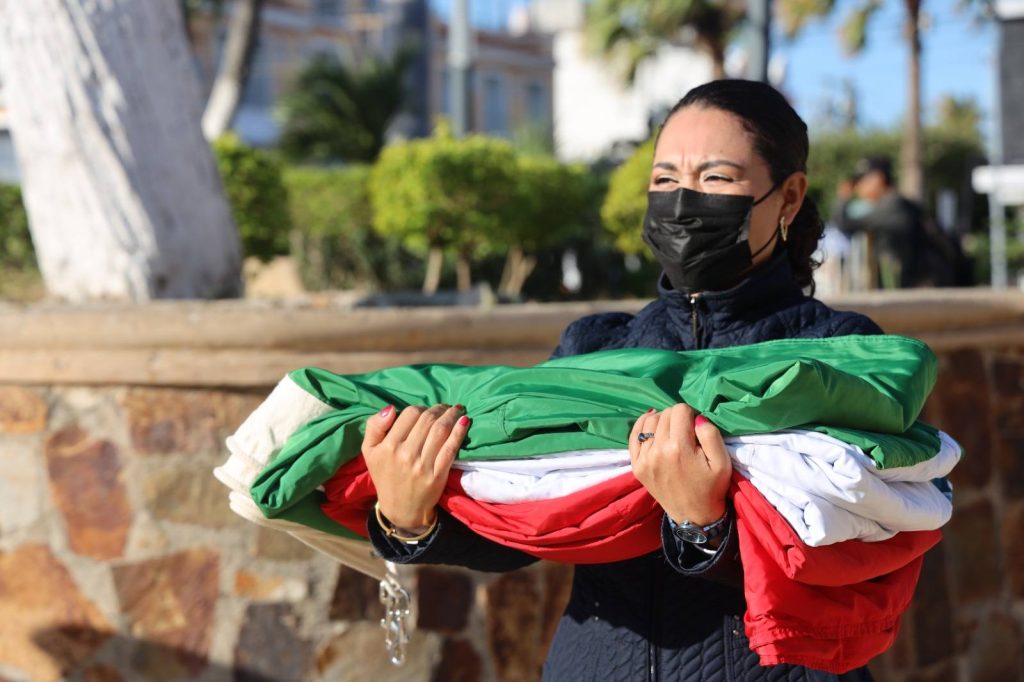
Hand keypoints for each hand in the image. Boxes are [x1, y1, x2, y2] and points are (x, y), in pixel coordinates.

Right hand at [362, 403, 469, 529]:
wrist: (400, 509)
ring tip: (458, 409)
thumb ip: (374, 427)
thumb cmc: (385, 476)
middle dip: (439, 408)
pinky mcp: (438, 474)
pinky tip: (465, 422)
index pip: (410, 414)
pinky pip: (451, 448)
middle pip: (427, 419)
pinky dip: (460, 432)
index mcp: (388, 446)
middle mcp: (405, 454)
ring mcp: (423, 465)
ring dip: (452, 415)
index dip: (420, 408)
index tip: (427, 410)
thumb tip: (391, 408)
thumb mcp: (369, 451)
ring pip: (440, 430)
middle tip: (446, 407)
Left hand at [629, 404, 731, 525]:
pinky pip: (633, 436)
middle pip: (664, 415)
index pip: (680, 410)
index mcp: (679, 448)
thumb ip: (710, 434)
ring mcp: (643, 459)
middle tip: (686, 430)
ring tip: (671, 430)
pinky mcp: (636, 466)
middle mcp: (657, 451)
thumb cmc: (711, 488)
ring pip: (649, 422)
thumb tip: (696, 417)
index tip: (696, 426)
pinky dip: (642, 426)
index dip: (691, 413)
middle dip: (677, 417)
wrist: (694, 517)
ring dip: (661, 420)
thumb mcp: (722, 462)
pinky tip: (651, 423)